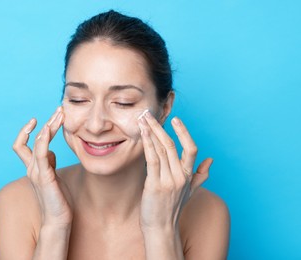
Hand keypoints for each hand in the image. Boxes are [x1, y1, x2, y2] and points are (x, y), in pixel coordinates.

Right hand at [13, 107, 72, 227]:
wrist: (57, 220)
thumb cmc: (57, 199)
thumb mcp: (53, 175)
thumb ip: (49, 163)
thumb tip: (51, 151)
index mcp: (33, 167)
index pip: (23, 145)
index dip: (27, 131)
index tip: (40, 120)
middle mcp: (31, 167)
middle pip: (32, 139)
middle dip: (46, 122)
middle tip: (59, 110)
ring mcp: (36, 171)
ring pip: (37, 142)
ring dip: (49, 126)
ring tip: (60, 115)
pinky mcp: (44, 176)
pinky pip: (40, 154)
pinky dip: (43, 139)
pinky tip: (49, 129)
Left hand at [138, 111, 212, 231]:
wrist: (161, 228)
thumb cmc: (172, 209)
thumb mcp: (189, 192)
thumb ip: (200, 175)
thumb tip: (211, 160)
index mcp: (188, 176)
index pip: (191, 149)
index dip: (184, 132)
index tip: (175, 120)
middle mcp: (181, 176)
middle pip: (172, 145)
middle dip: (160, 127)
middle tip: (149, 113)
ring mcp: (169, 180)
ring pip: (161, 149)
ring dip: (151, 132)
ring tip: (142, 119)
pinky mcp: (155, 184)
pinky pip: (152, 159)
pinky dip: (147, 144)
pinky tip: (142, 133)